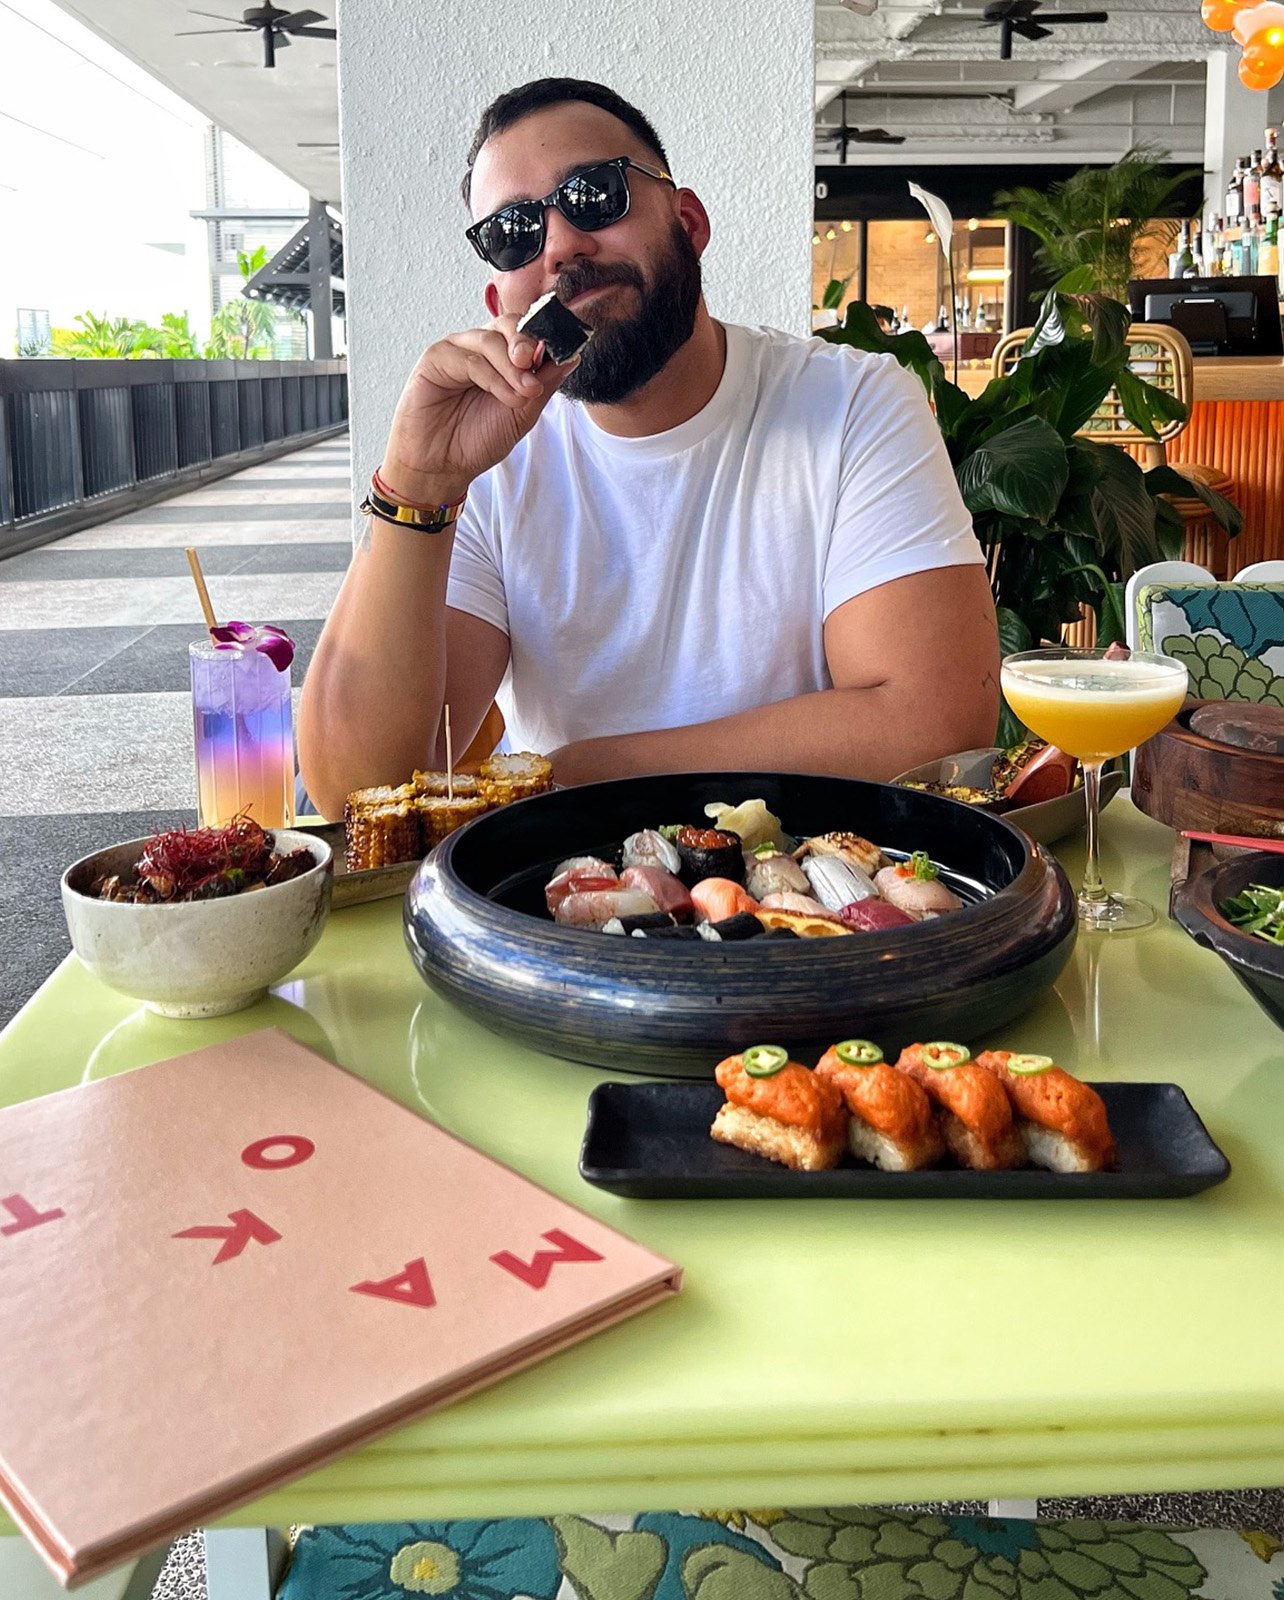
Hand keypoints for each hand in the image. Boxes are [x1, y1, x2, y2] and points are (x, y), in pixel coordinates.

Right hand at [378, 314, 576, 506]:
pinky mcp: (436, 358)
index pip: (526, 331)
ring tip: (523, 395)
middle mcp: (480, 348)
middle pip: (509, 324)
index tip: (562, 353)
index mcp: (501, 357)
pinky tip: (505, 397)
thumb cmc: (476, 441)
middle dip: (527, 343)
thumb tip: (572, 357)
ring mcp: (457, 350)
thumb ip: (544, 385)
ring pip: (491, 340)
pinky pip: (470, 358)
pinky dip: (492, 377)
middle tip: (534, 368)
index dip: (545, 338)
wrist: (442, 467)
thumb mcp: (522, 414)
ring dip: (512, 369)